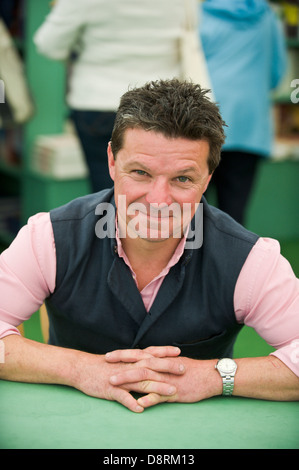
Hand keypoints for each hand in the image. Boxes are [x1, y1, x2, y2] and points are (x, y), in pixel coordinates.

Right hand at [73, 346, 184, 412]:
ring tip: (172, 392)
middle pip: (151, 366)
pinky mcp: (111, 389)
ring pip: (141, 382)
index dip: (165, 352)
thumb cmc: (102, 365)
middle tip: (183, 369)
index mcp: (130, 359)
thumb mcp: (120, 361)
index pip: (151, 353)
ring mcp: (120, 378)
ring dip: (157, 387)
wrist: (81, 368)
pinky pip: (122, 397)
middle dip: (168, 367)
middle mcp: (128, 367)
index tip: (179, 352)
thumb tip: (147, 362)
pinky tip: (141, 408)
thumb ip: (134, 362)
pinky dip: (131, 402)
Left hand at [105, 348, 221, 408]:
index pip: (138, 354)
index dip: (122, 354)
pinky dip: (149, 399)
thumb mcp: (172, 362)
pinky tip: (138, 404)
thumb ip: (158, 361)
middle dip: (120, 364)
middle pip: (137, 363)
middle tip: (105, 365)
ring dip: (128, 380)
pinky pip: (160, 396)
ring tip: (113, 383)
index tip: (108, 355)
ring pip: (144, 378)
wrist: (209, 376)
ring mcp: (166, 379)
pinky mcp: (174, 392)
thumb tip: (145, 361)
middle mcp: (161, 367)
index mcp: (160, 359)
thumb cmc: (191, 369)